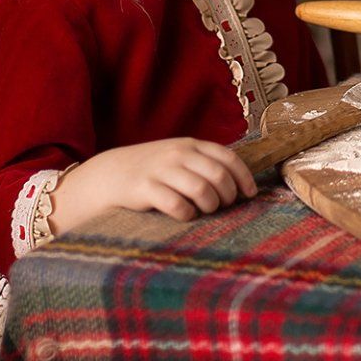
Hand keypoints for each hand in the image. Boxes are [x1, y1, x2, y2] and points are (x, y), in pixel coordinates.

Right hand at [53, 138, 257, 229]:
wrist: (110, 174)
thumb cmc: (153, 169)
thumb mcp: (179, 156)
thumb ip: (204, 163)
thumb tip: (239, 182)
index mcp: (191, 145)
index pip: (227, 158)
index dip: (243, 177)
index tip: (250, 194)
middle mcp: (178, 154)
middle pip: (218, 175)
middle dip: (227, 195)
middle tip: (224, 206)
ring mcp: (161, 170)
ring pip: (201, 190)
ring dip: (210, 205)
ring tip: (205, 211)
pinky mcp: (145, 188)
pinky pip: (177, 204)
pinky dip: (187, 214)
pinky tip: (185, 215)